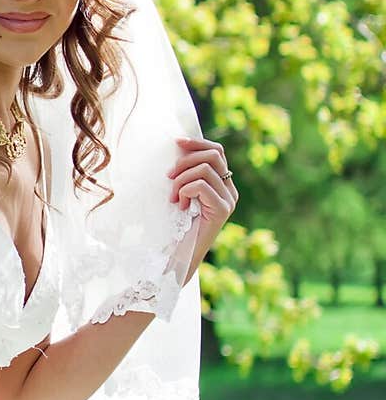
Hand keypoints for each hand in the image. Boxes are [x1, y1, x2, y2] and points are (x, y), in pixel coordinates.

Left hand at [168, 135, 238, 260]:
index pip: (217, 151)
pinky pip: (202, 185)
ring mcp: (229, 200)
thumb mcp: (181, 193)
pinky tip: (180, 205)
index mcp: (223, 184)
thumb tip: (177, 146)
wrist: (178, 256)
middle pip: (213, 155)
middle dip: (186, 161)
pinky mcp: (223, 210)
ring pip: (205, 168)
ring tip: (173, 196)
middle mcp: (231, 190)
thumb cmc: (175, 226)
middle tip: (169, 177)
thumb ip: (186, 174)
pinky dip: (185, 190)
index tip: (176, 142)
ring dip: (181, 179)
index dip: (197, 143)